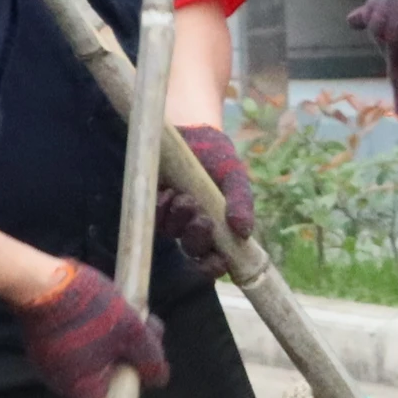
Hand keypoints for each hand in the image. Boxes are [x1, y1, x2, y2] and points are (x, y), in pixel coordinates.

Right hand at [12, 259, 169, 397]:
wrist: (40, 279)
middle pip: (101, 387)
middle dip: (127, 366)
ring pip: (92, 364)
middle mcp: (62, 383)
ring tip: (129, 313)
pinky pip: (76, 350)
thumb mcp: (132, 329)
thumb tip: (159, 379)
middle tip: (149, 330)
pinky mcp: (42, 346)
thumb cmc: (88, 307)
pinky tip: (102, 310)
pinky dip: (94, 337)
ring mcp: (49, 364)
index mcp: (85, 387)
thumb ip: (148, 357)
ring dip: (114, 346)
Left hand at [161, 120, 253, 274]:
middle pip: (194, 250)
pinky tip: (167, 191)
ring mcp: (172, 218)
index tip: (219, 260)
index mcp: (219, 228)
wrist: (190, 131)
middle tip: (202, 218)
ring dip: (178, 219)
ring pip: (172, 234)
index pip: (217, 260)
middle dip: (197, 238)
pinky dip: (160, 208)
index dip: (215, 266)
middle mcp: (195, 228)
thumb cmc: (217, 156)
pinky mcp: (152, 205)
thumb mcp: (234, 175)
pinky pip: (152, 219)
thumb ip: (242, 201)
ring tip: (183, 197)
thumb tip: (245, 231)